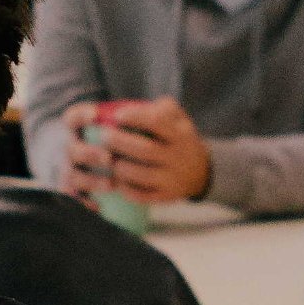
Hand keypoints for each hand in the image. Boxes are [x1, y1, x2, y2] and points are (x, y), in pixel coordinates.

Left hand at [76, 98, 209, 203]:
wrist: (200, 171)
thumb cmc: (177, 137)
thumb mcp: (177, 117)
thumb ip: (159, 108)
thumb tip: (129, 108)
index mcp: (180, 133)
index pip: (157, 122)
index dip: (135, 118)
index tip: (117, 115)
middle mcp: (178, 156)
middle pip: (146, 150)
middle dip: (121, 142)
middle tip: (103, 136)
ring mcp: (173, 178)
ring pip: (142, 175)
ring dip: (121, 167)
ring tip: (108, 159)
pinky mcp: (166, 196)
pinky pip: (143, 196)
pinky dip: (126, 189)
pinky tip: (117, 180)